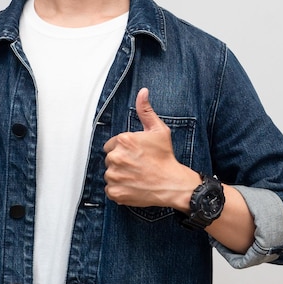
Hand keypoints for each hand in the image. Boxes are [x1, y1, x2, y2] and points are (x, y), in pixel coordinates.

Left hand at [103, 88, 199, 209]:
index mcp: (123, 140)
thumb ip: (145, 111)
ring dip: (120, 175)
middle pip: (110, 159)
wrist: (172, 184)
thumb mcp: (158, 130)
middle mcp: (116, 157)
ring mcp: (114, 176)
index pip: (112, 144)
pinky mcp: (115, 191)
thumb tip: (142, 92)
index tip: (136, 154)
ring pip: (110, 174)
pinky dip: (119, 189)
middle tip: (138, 166)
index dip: (124, 149)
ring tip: (136, 176)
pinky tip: (133, 186)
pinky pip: (110, 189)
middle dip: (121, 162)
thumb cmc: (166, 158)